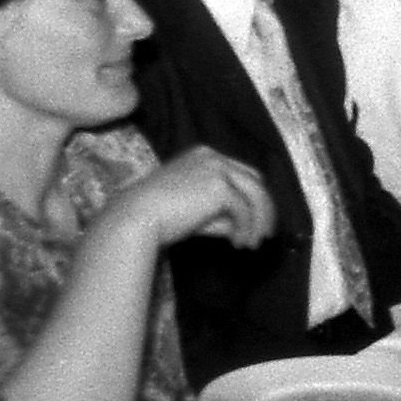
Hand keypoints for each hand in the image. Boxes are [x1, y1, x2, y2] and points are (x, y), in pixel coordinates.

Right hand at [111, 146, 275, 249]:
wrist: (136, 216)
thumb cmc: (157, 216)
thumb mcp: (194, 210)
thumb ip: (219, 214)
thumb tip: (241, 227)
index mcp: (204, 156)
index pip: (242, 174)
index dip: (253, 198)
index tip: (256, 222)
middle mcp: (213, 157)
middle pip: (255, 180)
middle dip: (264, 209)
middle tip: (264, 235)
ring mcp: (216, 168)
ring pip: (255, 194)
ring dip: (258, 221)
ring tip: (252, 244)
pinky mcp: (218, 185)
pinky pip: (243, 209)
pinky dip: (245, 228)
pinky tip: (238, 243)